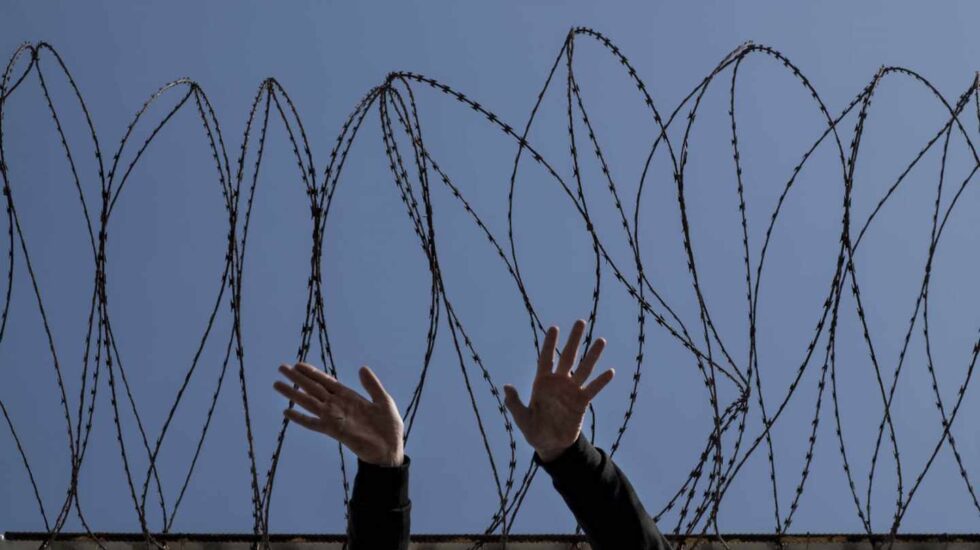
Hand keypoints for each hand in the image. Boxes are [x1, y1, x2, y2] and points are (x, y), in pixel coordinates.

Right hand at [273, 362, 404, 466]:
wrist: (390, 450)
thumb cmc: (388, 427)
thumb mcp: (383, 401)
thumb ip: (372, 385)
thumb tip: (362, 367)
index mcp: (349, 396)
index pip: (326, 381)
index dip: (312, 372)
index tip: (298, 364)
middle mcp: (338, 405)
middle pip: (313, 388)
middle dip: (297, 378)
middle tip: (281, 368)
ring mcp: (334, 417)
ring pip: (308, 402)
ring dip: (293, 394)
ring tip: (277, 385)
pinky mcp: (334, 431)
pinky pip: (313, 424)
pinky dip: (300, 418)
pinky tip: (287, 413)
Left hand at [503, 319, 614, 462]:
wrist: (551, 445)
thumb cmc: (534, 430)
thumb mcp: (522, 418)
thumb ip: (514, 403)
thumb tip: (506, 386)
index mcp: (542, 383)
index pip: (546, 358)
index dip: (550, 344)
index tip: (554, 328)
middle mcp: (558, 383)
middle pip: (568, 357)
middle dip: (574, 340)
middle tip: (580, 322)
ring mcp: (571, 391)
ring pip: (584, 369)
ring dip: (592, 355)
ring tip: (601, 340)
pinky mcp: (581, 402)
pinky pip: (592, 389)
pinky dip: (601, 381)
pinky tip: (610, 372)